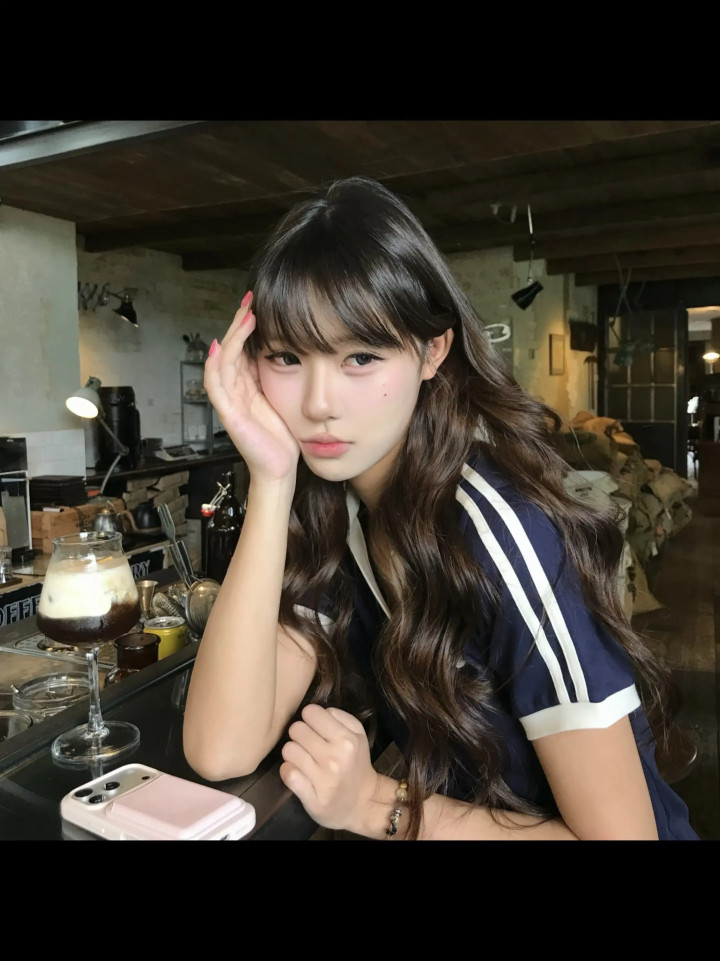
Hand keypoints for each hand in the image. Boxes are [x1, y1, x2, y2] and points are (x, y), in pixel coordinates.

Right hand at [204, 293, 299, 481]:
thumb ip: (279, 376)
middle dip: (238, 323)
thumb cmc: (283, 436)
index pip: (242, 347)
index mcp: (247, 384)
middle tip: (250, 299)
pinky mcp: (229, 415)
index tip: (259, 302)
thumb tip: (287, 348)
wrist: (280, 469)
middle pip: (229, 348)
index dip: (247, 324)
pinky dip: (217, 365)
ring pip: (221, 361)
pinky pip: (216, 386)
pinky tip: (222, 346)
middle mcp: (235, 389)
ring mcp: (229, 401)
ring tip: (246, 316)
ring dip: (232, 337)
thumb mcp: (283, 397)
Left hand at [279, 704, 380, 832]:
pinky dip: (288, 770)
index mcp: (347, 740)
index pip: (310, 712)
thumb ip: (340, 716)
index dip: (311, 718)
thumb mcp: (358, 735)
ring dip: (293, 753)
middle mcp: (335, 758)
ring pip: (288, 750)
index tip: (315, 728)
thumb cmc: (356, 764)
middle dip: (300, 735)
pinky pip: (287, 773)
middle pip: (296, 729)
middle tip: (308, 745)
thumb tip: (316, 712)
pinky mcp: (312, 798)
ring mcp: (322, 780)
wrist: (362, 803)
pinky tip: (297, 772)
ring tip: (303, 758)